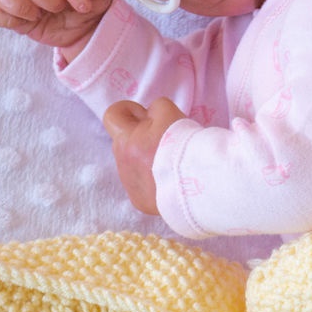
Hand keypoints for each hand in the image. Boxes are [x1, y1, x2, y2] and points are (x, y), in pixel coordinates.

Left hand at [103, 97, 186, 214]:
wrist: (198, 182)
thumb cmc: (182, 144)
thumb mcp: (169, 112)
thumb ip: (154, 109)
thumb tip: (150, 117)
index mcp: (126, 140)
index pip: (112, 115)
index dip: (128, 111)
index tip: (145, 116)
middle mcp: (122, 164)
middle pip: (126, 142)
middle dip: (142, 137)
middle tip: (167, 140)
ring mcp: (129, 185)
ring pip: (133, 165)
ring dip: (147, 161)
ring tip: (172, 163)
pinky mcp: (140, 202)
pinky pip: (142, 185)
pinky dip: (153, 181)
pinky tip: (171, 179)